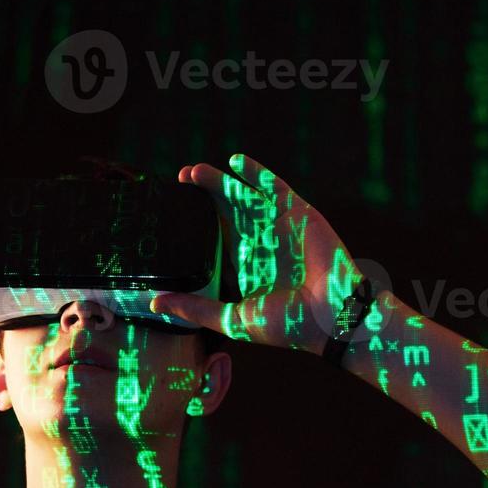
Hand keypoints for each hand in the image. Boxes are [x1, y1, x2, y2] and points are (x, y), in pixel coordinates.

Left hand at [150, 154, 372, 355]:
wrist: (332, 316)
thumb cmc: (287, 325)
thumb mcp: (233, 318)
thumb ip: (196, 308)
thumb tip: (155, 303)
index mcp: (244, 265)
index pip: (214, 234)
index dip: (195, 219)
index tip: (172, 207)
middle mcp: (259, 242)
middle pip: (225, 209)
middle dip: (203, 192)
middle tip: (180, 178)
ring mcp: (277, 226)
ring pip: (244, 195)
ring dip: (221, 181)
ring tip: (195, 171)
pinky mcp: (297, 213)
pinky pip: (273, 187)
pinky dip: (256, 173)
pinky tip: (236, 162)